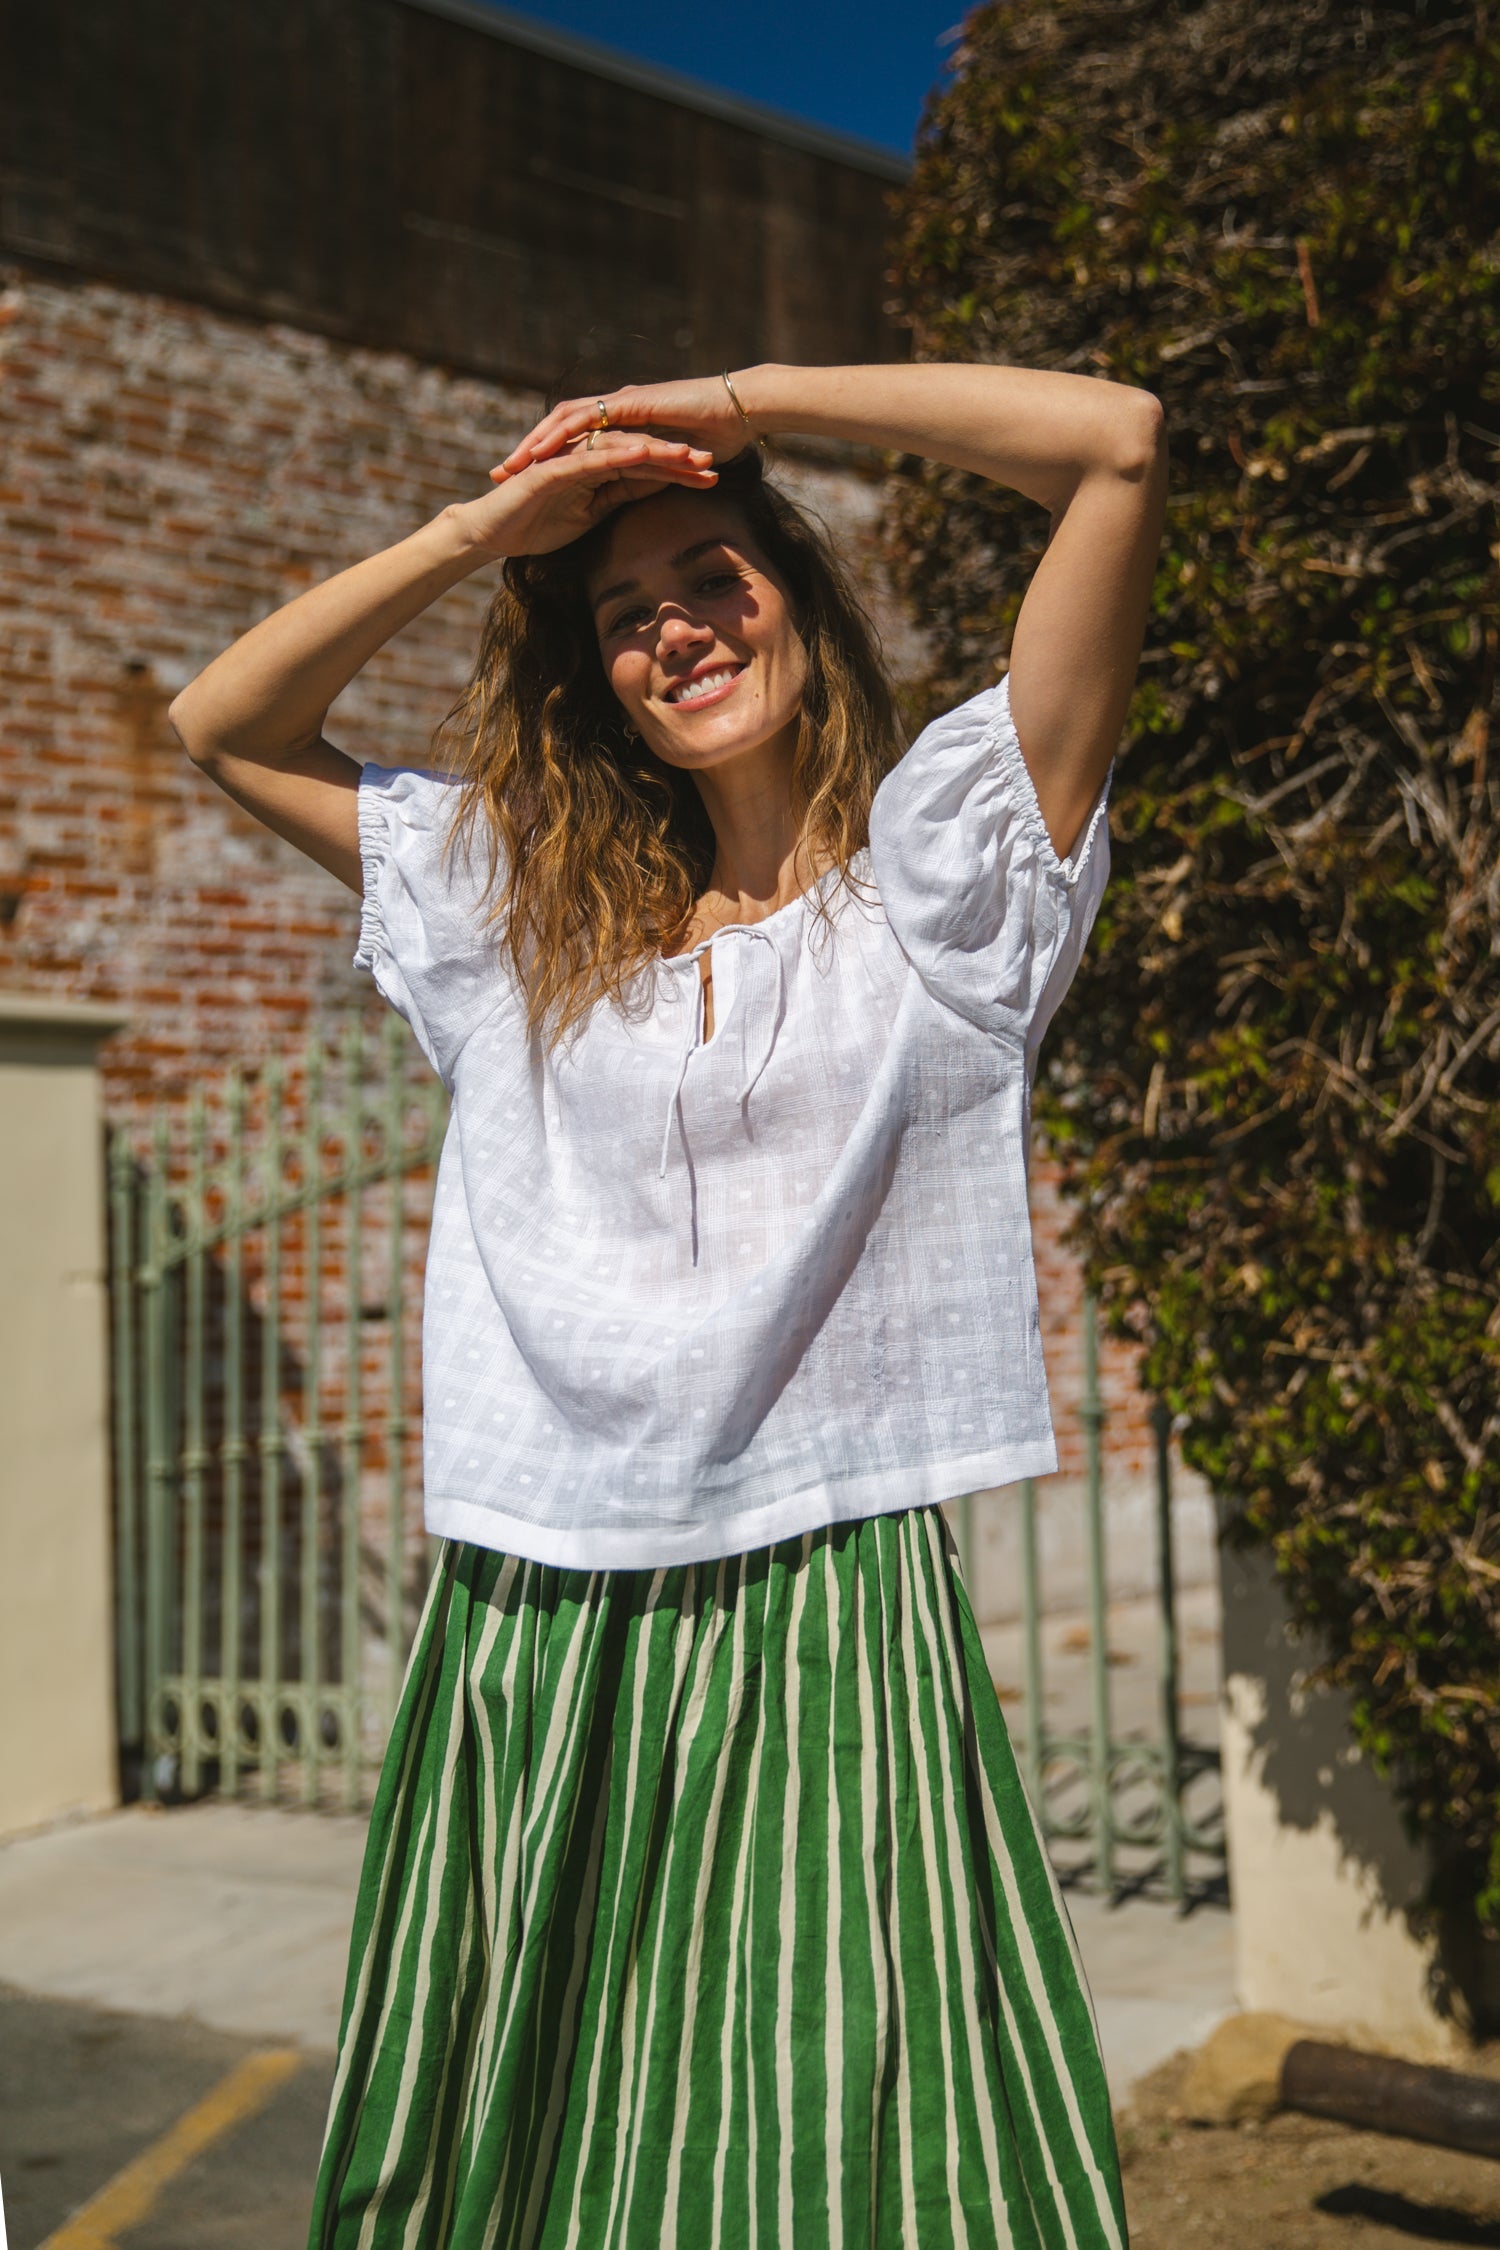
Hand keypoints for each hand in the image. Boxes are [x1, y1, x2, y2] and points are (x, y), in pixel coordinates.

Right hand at [460, 431, 719, 559]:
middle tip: (713, 461)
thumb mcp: (591, 515)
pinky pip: (591, 459)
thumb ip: (619, 497)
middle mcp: (586, 456)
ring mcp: (569, 458)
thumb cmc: (536, 526)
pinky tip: (644, 454)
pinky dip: (618, 454)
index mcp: (598, 469)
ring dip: (657, 452)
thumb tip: (654, 491)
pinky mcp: (552, 467)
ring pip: (621, 450)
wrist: (490, 533)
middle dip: (677, 458)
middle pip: (641, 453)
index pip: (646, 468)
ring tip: (689, 456)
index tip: (712, 479)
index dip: (679, 472)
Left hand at [497, 376, 755, 477]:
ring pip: (564, 420)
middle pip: (558, 428)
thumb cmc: (716, 438)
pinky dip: (562, 434)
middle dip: (527, 452)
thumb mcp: (672, 465)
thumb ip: (650, 474)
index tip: (519, 486)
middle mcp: (615, 410)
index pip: (573, 441)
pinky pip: (587, 418)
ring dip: (536, 443)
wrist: (740, 412)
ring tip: (512, 467)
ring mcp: (621, 403)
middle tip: (500, 476)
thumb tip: (638, 497)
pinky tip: (543, 452)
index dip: (545, 462)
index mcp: (621, 424)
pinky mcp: (630, 404)